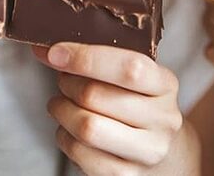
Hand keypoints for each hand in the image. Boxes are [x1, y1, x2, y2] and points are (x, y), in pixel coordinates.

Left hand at [34, 42, 184, 174]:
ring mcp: (147, 151)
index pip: (129, 68)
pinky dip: (63, 136)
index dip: (86, 58)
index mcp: (166, 85)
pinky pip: (80, 153)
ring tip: (61, 103)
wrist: (166, 152)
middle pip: (96, 96)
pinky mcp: (127, 175)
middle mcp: (163, 119)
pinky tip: (68, 129)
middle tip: (63, 79)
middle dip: (67, 83)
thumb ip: (100, 59)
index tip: (55, 52)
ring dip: (61, 110)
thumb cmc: (138, 104)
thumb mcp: (135, 77)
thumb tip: (47, 50)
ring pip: (86, 127)